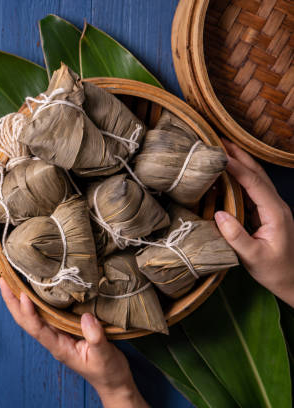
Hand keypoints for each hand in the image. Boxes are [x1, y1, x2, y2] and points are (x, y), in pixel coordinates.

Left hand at [0, 278, 147, 407]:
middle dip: (12, 301)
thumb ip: (96, 338)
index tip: (22, 295)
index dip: (27, 312)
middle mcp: (54, 339)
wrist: (114, 382)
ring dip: (20, 299)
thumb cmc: (108, 372)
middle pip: (26, 320)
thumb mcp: (105, 356)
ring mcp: (58, 334)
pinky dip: (37, 300)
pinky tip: (34, 288)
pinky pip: (46, 313)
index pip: (36, 328)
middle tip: (2, 279)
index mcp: (59, 347)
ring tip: (10, 279)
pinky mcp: (65, 329)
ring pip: (33, 315)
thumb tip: (86, 317)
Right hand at [214, 139, 293, 306]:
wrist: (293, 282)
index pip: (254, 183)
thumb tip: (219, 214)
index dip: (237, 167)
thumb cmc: (275, 272)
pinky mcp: (266, 213)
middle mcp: (276, 206)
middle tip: (218, 138)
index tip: (219, 155)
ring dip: (240, 161)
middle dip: (239, 154)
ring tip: (221, 148)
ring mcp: (272, 208)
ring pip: (256, 178)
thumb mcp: (253, 258)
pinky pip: (252, 189)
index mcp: (275, 213)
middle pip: (257, 173)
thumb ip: (237, 237)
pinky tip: (226, 173)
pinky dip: (239, 176)